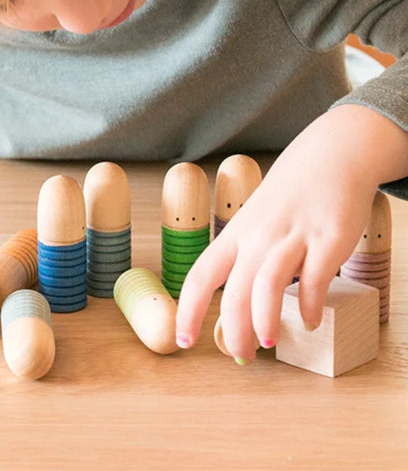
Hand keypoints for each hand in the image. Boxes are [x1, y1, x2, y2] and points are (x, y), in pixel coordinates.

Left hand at [175, 105, 407, 363]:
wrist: (329, 156)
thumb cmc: (288, 196)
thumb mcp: (254, 222)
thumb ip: (246, 259)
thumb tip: (240, 306)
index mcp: (236, 235)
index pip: (201, 276)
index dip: (189, 310)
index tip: (183, 340)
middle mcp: (259, 237)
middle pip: (236, 290)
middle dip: (234, 329)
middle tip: (240, 356)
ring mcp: (293, 237)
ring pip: (268, 284)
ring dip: (265, 319)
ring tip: (267, 343)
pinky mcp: (328, 239)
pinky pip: (315, 279)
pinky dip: (310, 305)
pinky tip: (309, 320)